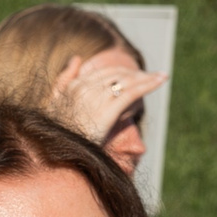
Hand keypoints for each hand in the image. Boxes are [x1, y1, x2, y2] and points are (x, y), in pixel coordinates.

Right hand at [47, 55, 166, 145]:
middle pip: (117, 74)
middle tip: (153, 75)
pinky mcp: (107, 111)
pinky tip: (162, 80)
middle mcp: (84, 89)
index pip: (103, 72)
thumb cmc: (58, 133)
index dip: (121, 72)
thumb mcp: (54, 103)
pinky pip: (132, 92)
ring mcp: (95, 99)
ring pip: (127, 81)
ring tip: (161, 76)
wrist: (59, 158)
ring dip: (147, 77)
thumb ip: (64, 79)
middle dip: (137, 74)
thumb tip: (77, 58)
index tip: (135, 74)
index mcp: (73, 86)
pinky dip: (150, 84)